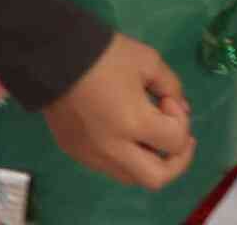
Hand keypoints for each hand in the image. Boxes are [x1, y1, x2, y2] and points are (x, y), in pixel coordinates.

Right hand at [41, 32, 194, 189]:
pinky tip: (127, 133)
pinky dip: (127, 158)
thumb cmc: (107, 57)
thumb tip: (182, 111)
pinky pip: (110, 168)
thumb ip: (173, 88)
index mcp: (133, 123)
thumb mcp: (150, 62)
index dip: (182, 119)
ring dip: (150, 162)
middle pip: (156, 178)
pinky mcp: (76, 154)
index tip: (166, 100)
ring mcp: (92, 156)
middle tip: (176, 136)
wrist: (55, 59)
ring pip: (131, 177)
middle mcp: (112, 149)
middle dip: (177, 160)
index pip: (175, 141)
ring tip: (152, 134)